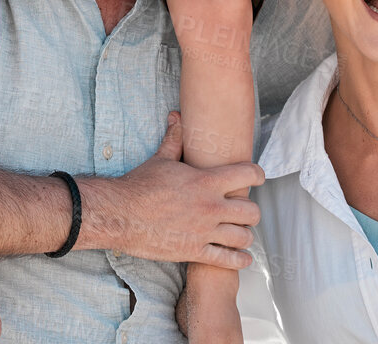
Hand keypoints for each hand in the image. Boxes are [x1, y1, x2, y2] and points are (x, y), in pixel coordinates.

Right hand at [91, 112, 261, 269]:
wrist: (120, 214)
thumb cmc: (140, 185)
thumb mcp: (161, 159)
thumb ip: (175, 138)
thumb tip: (177, 116)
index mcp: (207, 181)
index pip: (249, 175)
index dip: (257, 175)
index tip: (256, 178)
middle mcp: (211, 207)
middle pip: (252, 211)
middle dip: (251, 211)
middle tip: (244, 211)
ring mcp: (204, 231)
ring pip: (244, 237)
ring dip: (245, 235)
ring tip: (241, 233)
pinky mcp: (194, 252)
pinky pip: (227, 260)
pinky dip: (239, 260)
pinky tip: (241, 257)